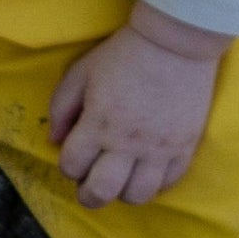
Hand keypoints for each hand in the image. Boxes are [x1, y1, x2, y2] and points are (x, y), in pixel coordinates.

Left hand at [48, 1, 231, 208]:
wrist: (175, 41)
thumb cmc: (124, 53)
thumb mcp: (83, 71)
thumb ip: (61, 106)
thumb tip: (54, 140)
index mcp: (98, 122)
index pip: (72, 165)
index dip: (68, 166)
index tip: (75, 157)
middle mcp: (127, 142)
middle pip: (101, 192)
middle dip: (88, 195)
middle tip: (90, 186)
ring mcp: (159, 148)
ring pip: (136, 196)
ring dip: (123, 192)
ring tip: (122, 178)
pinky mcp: (185, 146)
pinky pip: (168, 184)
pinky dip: (154, 184)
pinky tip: (147, 169)